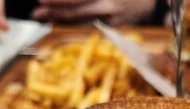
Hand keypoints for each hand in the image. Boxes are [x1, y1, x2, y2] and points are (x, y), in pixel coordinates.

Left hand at [31, 0, 155, 25]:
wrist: (153, 2)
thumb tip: (72, 0)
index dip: (59, 0)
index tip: (42, 0)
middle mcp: (107, 4)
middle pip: (76, 7)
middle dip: (54, 8)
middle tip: (37, 10)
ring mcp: (110, 16)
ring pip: (80, 18)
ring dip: (58, 17)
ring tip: (41, 16)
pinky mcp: (112, 25)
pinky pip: (88, 22)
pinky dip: (71, 21)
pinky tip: (58, 19)